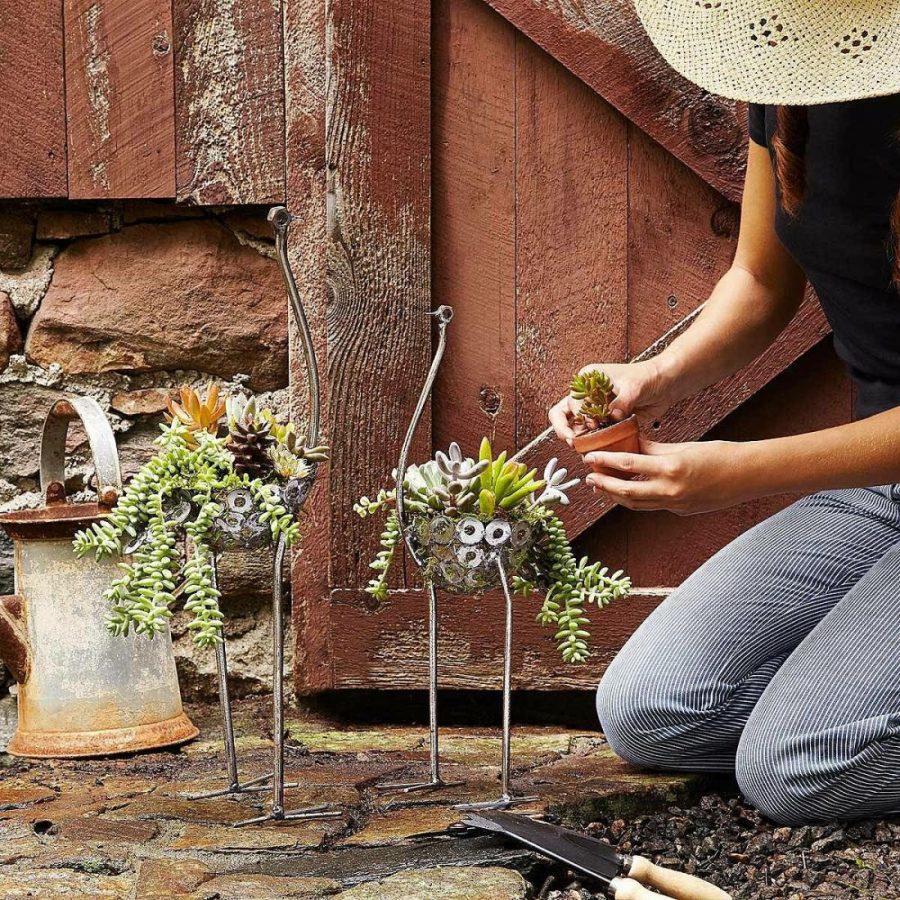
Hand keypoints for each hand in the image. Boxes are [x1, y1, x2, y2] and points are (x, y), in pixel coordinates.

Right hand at [548, 360, 670, 445]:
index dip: (580, 415)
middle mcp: (587, 394)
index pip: (572, 401)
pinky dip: (592, 443)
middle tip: (574, 443)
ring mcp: (595, 408)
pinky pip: (592, 434)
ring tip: (585, 450)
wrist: (666, 383)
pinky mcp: (606, 420)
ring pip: (575, 426)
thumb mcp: (634, 387)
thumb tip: (611, 416)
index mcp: (588, 380)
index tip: (593, 425)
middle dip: (566, 430)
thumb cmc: (649, 376)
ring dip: (578, 439)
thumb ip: (621, 402)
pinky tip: (598, 449)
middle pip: (563, 414)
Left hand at [584, 438, 760, 514]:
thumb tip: (629, 445)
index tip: (590, 457)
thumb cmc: (718, 455)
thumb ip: (653, 449)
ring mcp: (675, 505)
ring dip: (616, 496)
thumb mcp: (682, 447)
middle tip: (589, 477)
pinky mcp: (680, 512)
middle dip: (604, 484)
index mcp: (671, 468)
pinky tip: (626, 492)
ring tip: (602, 486)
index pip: (628, 464)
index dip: (605, 461)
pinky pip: (651, 506)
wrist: (748, 476)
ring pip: (636, 504)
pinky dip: (635, 499)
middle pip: (626, 491)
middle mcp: (671, 490)